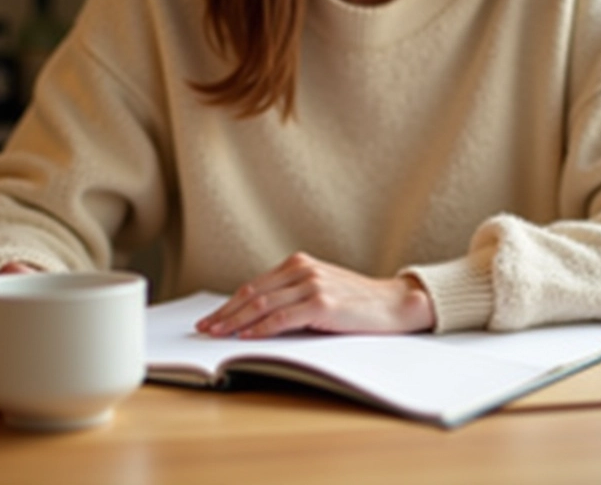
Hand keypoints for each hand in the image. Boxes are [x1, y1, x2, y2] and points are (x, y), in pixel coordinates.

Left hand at [195, 252, 435, 338]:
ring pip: (263, 305)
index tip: (212, 318)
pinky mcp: (323, 304)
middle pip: (253, 293)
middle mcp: (303, 270)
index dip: (230, 304)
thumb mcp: (321, 289)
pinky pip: (283, 318)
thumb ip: (292, 294)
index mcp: (299, 264)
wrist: (395, 303)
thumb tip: (255, 316)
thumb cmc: (358, 302)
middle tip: (206, 328)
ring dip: (236, 322)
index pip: (254, 285)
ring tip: (219, 334)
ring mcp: (313, 285)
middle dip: (225, 313)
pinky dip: (261, 328)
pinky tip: (247, 336)